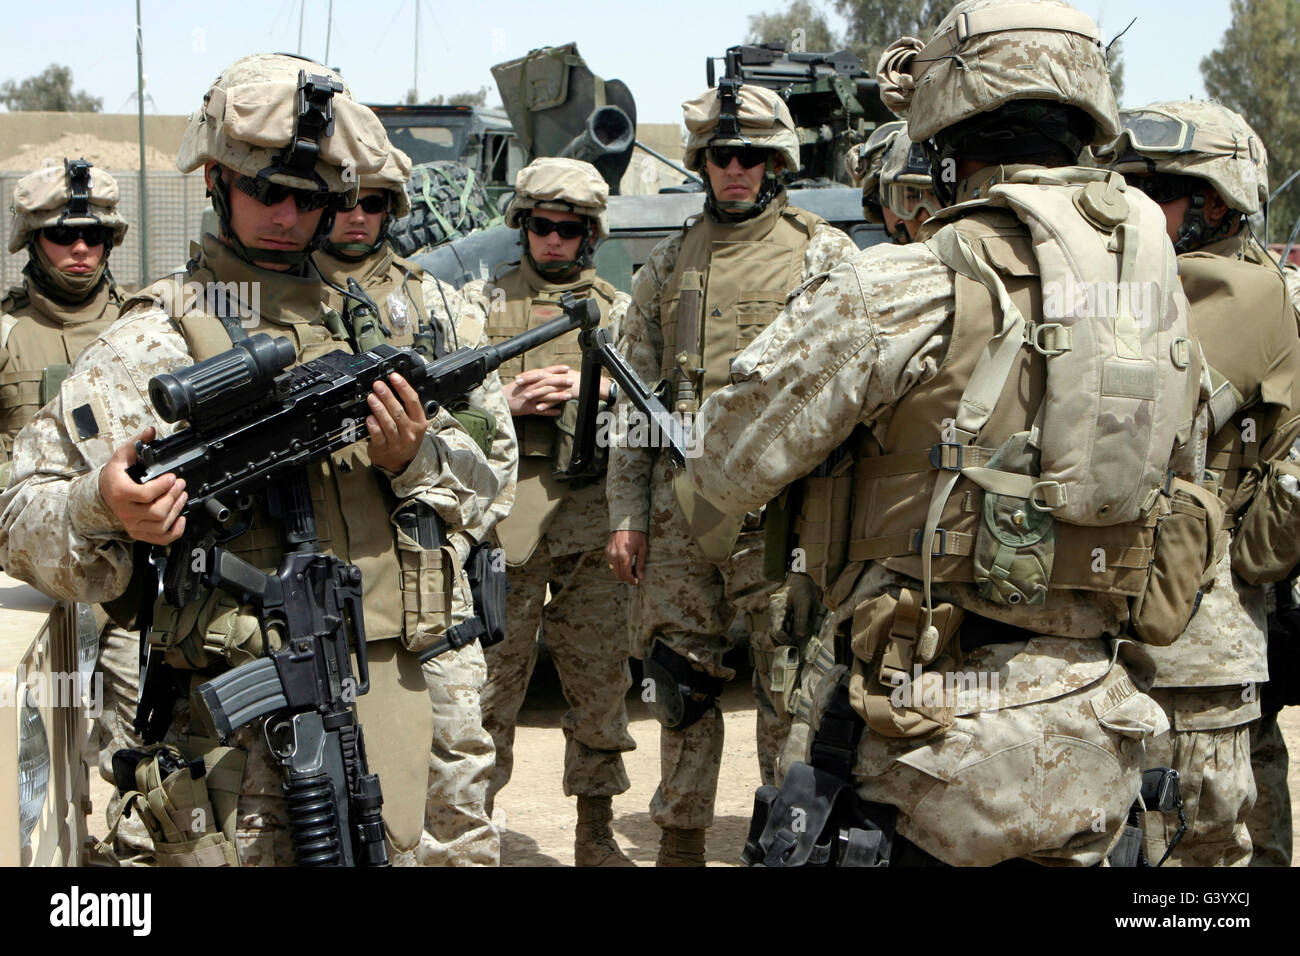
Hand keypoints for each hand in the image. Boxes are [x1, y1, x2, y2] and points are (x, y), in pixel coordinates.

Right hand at [98, 427, 187, 544]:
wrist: (104, 493)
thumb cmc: (115, 475)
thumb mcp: (122, 456)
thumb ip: (136, 443)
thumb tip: (150, 431)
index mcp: (121, 493)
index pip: (145, 494)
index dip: (163, 486)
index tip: (172, 477)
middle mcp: (126, 512)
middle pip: (156, 511)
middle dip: (173, 497)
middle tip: (181, 485)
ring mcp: (133, 524)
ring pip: (160, 524)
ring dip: (177, 510)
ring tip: (182, 496)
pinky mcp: (139, 532)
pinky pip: (160, 538)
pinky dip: (174, 531)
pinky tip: (181, 518)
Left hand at [367, 372, 428, 472]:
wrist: (401, 463)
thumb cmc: (406, 439)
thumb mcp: (414, 424)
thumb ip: (406, 408)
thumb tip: (393, 387)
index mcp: (419, 422)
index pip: (413, 402)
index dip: (403, 387)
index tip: (394, 377)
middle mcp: (410, 432)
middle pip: (399, 411)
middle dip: (387, 396)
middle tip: (378, 385)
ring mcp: (397, 442)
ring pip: (388, 424)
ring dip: (379, 409)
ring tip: (371, 397)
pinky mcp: (384, 449)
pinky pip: (378, 436)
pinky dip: (373, 426)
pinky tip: (369, 418)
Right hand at [505, 365, 575, 416]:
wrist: (499, 400)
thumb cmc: (511, 391)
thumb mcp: (522, 382)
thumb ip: (533, 379)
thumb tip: (544, 376)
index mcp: (530, 380)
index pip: (545, 372)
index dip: (556, 369)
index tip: (567, 368)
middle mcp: (531, 387)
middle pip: (547, 382)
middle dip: (560, 381)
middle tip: (572, 381)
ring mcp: (530, 398)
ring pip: (546, 396)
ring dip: (558, 396)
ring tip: (569, 396)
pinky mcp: (528, 408)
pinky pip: (541, 410)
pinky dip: (550, 411)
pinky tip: (559, 412)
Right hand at [606, 530, 647, 585]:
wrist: (627, 522)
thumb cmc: (637, 535)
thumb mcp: (643, 549)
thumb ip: (640, 564)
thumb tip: (640, 577)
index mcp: (624, 556)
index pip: (626, 575)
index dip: (631, 581)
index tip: (636, 583)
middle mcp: (615, 556)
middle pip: (618, 574)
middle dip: (626, 578)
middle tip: (634, 577)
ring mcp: (609, 553)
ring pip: (613, 569)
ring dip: (621, 573)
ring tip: (630, 570)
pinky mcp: (607, 550)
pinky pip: (611, 562)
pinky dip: (616, 566)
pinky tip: (624, 562)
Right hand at [769, 572, 817, 643]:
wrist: (801, 576)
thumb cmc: (803, 589)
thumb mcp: (805, 603)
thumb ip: (801, 620)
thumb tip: (799, 637)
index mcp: (777, 608)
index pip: (777, 630)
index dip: (785, 640)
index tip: (795, 644)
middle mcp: (774, 610)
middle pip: (775, 632)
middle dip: (785, 639)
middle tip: (796, 644)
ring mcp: (776, 610)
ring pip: (778, 629)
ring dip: (786, 635)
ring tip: (797, 638)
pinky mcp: (780, 611)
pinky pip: (781, 624)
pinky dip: (787, 629)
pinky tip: (795, 631)